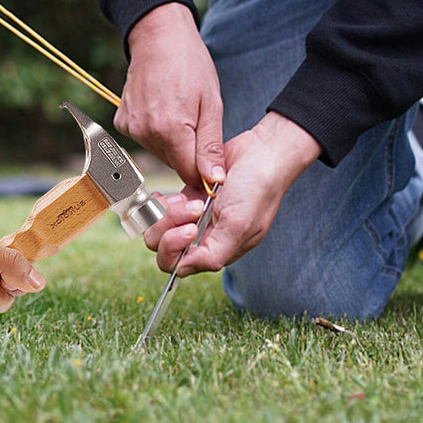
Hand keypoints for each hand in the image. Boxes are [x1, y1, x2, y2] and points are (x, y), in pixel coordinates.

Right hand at [115, 3, 225, 188]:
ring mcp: (131, 128)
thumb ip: (211, 146)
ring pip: (160, 153)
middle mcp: (146, 133)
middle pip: (174, 164)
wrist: (159, 37)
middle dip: (188, 154)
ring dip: (172, 142)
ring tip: (179, 111)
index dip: (203, 170)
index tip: (211, 156)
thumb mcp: (212, 104)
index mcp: (171, 130)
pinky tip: (162, 109)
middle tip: (196, 123)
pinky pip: (145, 139)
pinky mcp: (122, 123)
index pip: (189, 174)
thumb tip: (215, 180)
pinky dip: (156, 131)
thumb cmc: (190, 65)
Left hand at [144, 112, 321, 274]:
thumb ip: (212, 255)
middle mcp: (203, 236)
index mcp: (217, 250)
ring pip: (159, 225)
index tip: (191, 227)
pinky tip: (179, 194)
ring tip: (189, 199)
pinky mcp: (189, 196)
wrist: (263, 153)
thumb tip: (181, 270)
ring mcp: (194, 216)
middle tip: (194, 208)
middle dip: (169, 227)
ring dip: (168, 212)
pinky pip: (162, 207)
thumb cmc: (257, 189)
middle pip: (162, 246)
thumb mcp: (239, 226)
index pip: (178, 264)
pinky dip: (163, 201)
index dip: (175, 248)